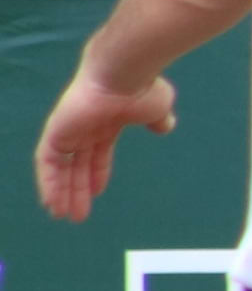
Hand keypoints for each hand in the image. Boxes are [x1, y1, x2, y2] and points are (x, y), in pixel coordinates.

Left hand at [35, 67, 176, 222]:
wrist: (124, 74)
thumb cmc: (143, 89)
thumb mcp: (157, 109)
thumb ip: (157, 119)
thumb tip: (165, 126)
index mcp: (107, 121)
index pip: (96, 151)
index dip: (97, 172)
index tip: (97, 192)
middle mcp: (85, 126)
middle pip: (77, 163)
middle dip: (77, 188)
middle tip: (78, 214)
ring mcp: (69, 128)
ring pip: (60, 166)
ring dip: (61, 192)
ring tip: (64, 216)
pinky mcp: (56, 131)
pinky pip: (48, 162)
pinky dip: (49, 182)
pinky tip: (53, 202)